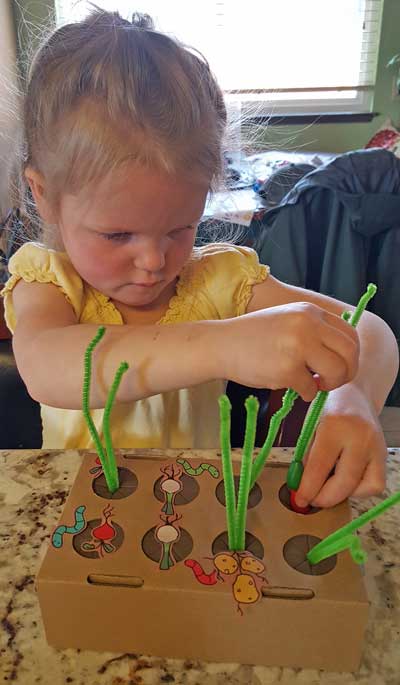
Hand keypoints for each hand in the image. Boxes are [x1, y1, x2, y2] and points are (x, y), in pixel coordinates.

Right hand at [222, 302, 358, 400]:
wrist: (220, 344)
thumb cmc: (253, 337)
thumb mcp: (288, 320)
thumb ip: (314, 330)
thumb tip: (343, 356)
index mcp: (310, 312)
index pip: (351, 334)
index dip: (350, 355)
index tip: (339, 366)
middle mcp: (308, 324)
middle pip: (351, 353)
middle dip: (346, 372)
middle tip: (330, 381)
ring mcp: (298, 346)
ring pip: (337, 372)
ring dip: (329, 384)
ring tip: (313, 385)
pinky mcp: (287, 369)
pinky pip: (310, 389)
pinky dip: (304, 393)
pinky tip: (291, 387)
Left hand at [294, 386, 386, 507]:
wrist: (355, 395)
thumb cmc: (328, 410)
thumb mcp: (311, 427)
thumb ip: (306, 457)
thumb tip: (301, 487)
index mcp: (335, 425)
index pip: (320, 466)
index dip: (308, 488)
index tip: (300, 500)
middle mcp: (360, 437)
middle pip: (344, 482)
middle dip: (325, 498)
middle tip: (313, 500)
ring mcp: (376, 446)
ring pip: (363, 488)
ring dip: (343, 494)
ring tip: (329, 485)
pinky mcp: (385, 455)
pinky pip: (375, 485)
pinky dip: (359, 490)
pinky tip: (346, 480)